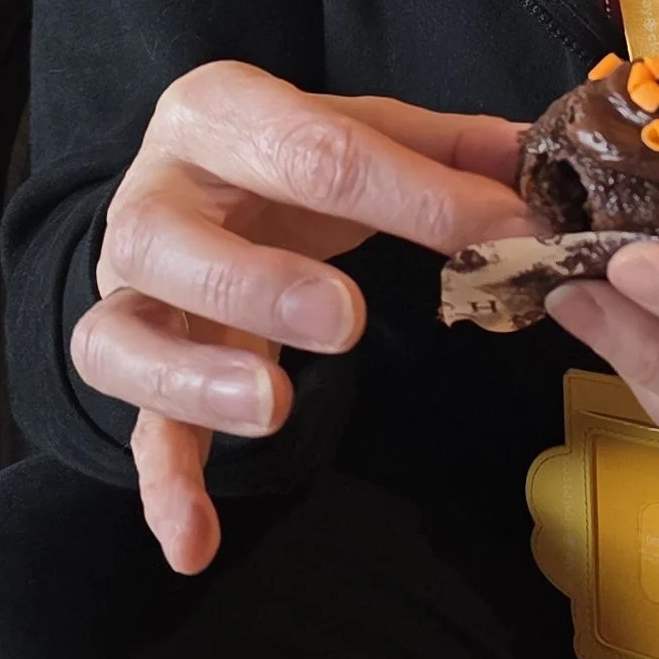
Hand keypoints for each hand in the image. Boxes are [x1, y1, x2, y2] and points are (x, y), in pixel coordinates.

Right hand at [69, 62, 531, 574]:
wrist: (191, 187)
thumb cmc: (287, 160)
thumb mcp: (361, 130)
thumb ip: (449, 151)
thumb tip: (540, 167)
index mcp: (219, 112)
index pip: (310, 148)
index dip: (412, 196)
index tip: (504, 238)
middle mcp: (152, 195)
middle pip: (165, 238)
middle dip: (256, 283)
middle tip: (342, 320)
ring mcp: (130, 289)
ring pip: (118, 335)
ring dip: (192, 378)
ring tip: (271, 408)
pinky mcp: (132, 363)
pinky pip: (132, 429)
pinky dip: (164, 489)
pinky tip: (196, 547)